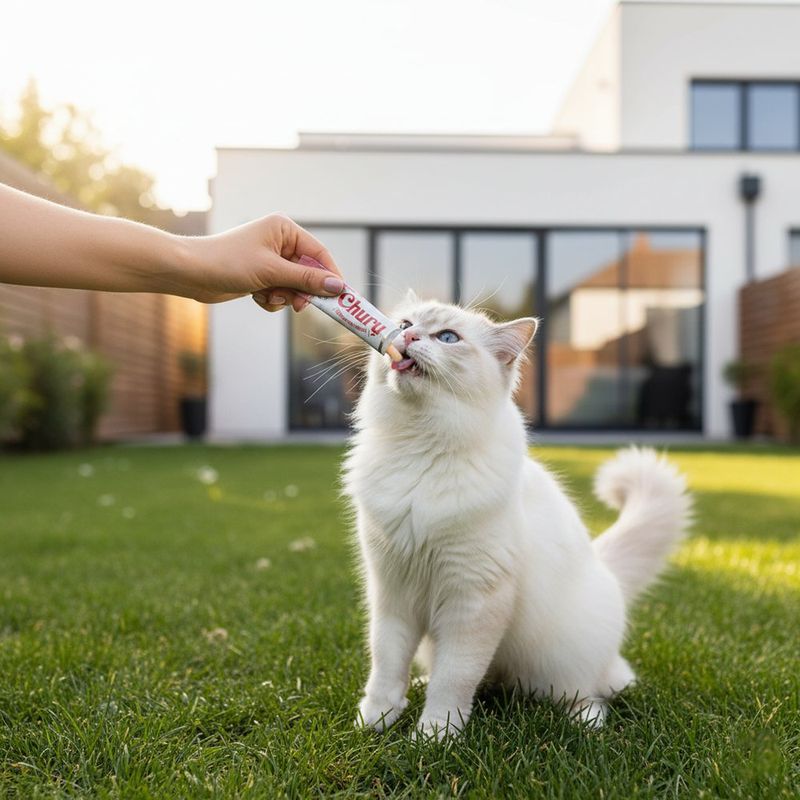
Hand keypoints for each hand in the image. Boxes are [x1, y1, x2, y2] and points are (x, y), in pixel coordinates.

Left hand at [181, 214, 343, 311]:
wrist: (191, 273)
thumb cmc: (228, 262)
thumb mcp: (272, 272)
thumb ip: (307, 280)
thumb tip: (337, 287)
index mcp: (284, 229)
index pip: (319, 253)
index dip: (331, 275)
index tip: (341, 297)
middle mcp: (280, 241)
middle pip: (308, 272)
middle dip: (302, 290)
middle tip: (299, 306)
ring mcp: (270, 259)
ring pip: (295, 285)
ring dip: (285, 296)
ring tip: (268, 297)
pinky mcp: (261, 275)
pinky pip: (281, 291)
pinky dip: (273, 299)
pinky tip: (257, 297)